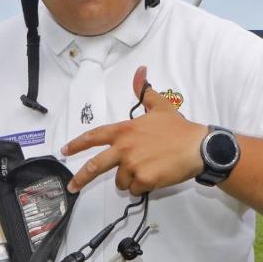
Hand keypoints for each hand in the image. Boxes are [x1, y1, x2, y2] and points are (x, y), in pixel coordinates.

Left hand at [62, 66, 207, 195]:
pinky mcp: (143, 180)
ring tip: (148, 169)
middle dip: (81, 178)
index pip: (94, 137)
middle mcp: (123, 148)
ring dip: (130, 180)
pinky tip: (156, 177)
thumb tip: (140, 70)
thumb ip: (144, 91)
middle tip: (73, 187)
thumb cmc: (179, 128)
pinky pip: (135, 190)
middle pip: (95, 166)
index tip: (65, 152)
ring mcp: (132, 165)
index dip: (77, 144)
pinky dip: (144, 187)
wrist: (197, 147)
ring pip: (120, 182)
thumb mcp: (160, 106)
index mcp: (124, 131)